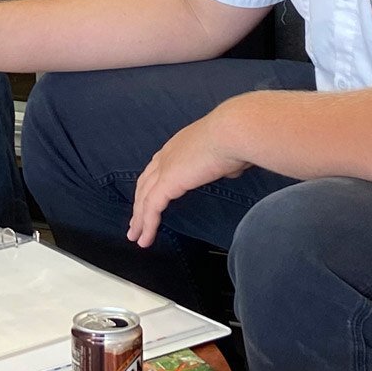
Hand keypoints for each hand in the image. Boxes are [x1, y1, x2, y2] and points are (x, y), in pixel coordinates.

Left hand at [126, 111, 250, 247]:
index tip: (148, 199)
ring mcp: (165, 168)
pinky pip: (151, 208)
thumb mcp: (228, 152)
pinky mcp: (167, 182)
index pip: (158, 167)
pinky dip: (147, 225)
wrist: (233, 131)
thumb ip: (224, 164)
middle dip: (138, 204)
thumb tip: (230, 170)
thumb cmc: (236, 137)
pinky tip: (145, 239)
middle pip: (145, 184)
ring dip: (139, 220)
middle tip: (135, 223)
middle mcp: (167, 155)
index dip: (151, 185)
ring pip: (144, 198)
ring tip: (135, 237)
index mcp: (180, 145)